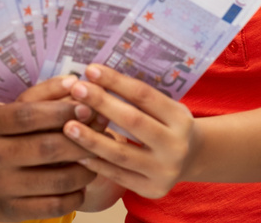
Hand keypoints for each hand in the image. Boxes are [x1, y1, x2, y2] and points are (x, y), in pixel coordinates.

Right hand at [19, 75, 123, 212]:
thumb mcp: (8, 108)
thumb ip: (42, 94)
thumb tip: (75, 82)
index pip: (29, 116)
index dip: (62, 111)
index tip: (87, 107)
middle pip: (47, 148)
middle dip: (83, 139)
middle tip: (103, 131)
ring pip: (58, 180)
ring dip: (86, 169)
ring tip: (96, 157)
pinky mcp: (10, 211)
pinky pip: (56, 206)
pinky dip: (77, 194)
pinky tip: (81, 184)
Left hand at [60, 64, 198, 198]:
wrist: (192, 159)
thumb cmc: (168, 125)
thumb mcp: (165, 107)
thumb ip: (137, 98)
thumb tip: (96, 78)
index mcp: (180, 118)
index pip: (144, 95)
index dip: (116, 81)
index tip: (90, 70)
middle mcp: (176, 145)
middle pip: (133, 122)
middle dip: (101, 103)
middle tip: (75, 90)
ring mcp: (165, 170)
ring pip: (121, 154)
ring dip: (91, 139)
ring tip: (68, 126)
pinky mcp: (152, 189)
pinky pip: (117, 175)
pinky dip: (96, 163)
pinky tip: (77, 153)